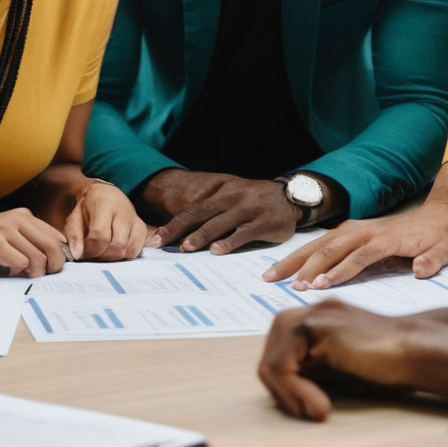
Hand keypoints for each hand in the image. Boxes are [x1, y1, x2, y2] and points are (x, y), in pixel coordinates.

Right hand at [0, 207, 68, 275]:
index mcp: (23, 216)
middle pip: (54, 247)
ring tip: (18, 274)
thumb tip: (55, 262)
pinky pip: (21, 263)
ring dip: (32, 273)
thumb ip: (27, 245)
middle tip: (40, 277)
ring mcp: (5, 229)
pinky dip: (16, 272)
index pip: (56, 237)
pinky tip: (4, 271)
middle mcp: (17, 218)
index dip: (59, 256)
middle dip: (53, 267)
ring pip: (39, 257)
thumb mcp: (5, 240)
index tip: (51, 270)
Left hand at [64, 180, 146, 260]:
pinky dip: (123, 255)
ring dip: (112, 257)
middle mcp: (124, 211)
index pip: (100, 236)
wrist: (105, 195)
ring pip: (128, 251)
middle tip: (92, 254)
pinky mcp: (142, 228)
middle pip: (117, 246)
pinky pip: (136, 251)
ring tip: (101, 251)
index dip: (90, 250)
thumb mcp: (74, 217)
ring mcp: (135, 220)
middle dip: (102, 256)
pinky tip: (113, 249)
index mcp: (104, 205)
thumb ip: (73, 235)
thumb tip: (78, 255)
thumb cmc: (88, 207)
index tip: (82, 253)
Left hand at [143, 170, 300, 253]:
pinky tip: (217, 251)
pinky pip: (243, 233)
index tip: (156, 240)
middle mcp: (231, 200)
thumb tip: (186, 234)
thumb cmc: (256, 201)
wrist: (291, 196)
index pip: (192, 211)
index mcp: (221, 194)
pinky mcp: (263, 223)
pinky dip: (229, 242)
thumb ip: (215, 213)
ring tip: (185, 248)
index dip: (173, 225)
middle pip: (199, 215)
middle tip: (160, 245)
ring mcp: (247, 210)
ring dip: (201, 236)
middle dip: (178, 231)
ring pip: (219, 223)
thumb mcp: (234, 199)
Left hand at [258, 300, 415, 420]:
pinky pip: (282, 363)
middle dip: (281, 387)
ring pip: (271, 357)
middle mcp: (310, 310)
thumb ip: (315, 369)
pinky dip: (293, 390)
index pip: (280, 348)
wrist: (417, 349)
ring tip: (314, 411)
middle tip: (305, 411)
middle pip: (270, 350)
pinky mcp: (316, 327)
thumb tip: (285, 389)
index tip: (306, 408)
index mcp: (316, 318)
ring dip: (286, 392)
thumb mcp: (341, 367)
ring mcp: (312, 315)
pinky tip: (319, 406)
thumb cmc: (387, 362)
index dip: (286, 382)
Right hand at [262, 196, 447, 287]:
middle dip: (304, 266)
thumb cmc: (441, 236)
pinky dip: (304, 253)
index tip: (317, 286)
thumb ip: (432, 261)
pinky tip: (289, 264)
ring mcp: (356, 228)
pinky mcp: (352, 231)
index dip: (338, 271)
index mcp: (385, 238)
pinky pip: (323, 242)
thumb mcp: (446, 250)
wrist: (440, 213)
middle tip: (284, 284)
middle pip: (329, 248)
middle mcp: (364, 230)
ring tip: (272, 274)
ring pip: (320, 244)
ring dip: (295, 259)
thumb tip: (419, 270)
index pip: (358, 256)